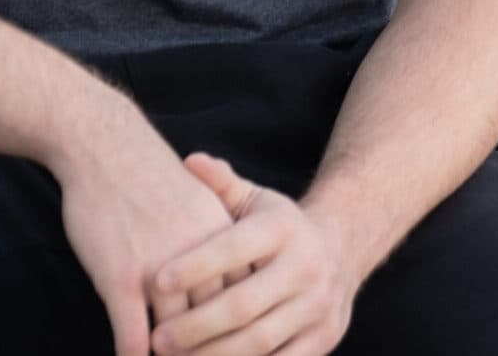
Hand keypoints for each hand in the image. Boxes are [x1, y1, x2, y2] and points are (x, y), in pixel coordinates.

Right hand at [56, 106, 255, 355]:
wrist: (103, 142)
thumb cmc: (146, 173)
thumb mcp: (198, 199)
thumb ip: (216, 239)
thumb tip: (229, 279)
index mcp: (223, 236)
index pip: (247, 298)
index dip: (246, 330)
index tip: (242, 347)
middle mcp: (199, 255)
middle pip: (219, 324)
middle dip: (216, 350)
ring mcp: (160, 268)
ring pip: (179, 338)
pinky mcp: (122, 277)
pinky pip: (134, 337)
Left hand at [146, 153, 359, 355]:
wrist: (340, 249)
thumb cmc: (278, 225)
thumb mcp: (255, 199)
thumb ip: (222, 183)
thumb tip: (190, 161)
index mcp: (282, 228)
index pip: (233, 248)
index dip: (194, 266)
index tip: (156, 282)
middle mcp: (304, 267)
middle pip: (243, 305)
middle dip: (196, 325)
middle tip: (157, 338)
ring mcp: (316, 307)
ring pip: (259, 341)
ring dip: (213, 355)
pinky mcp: (323, 339)